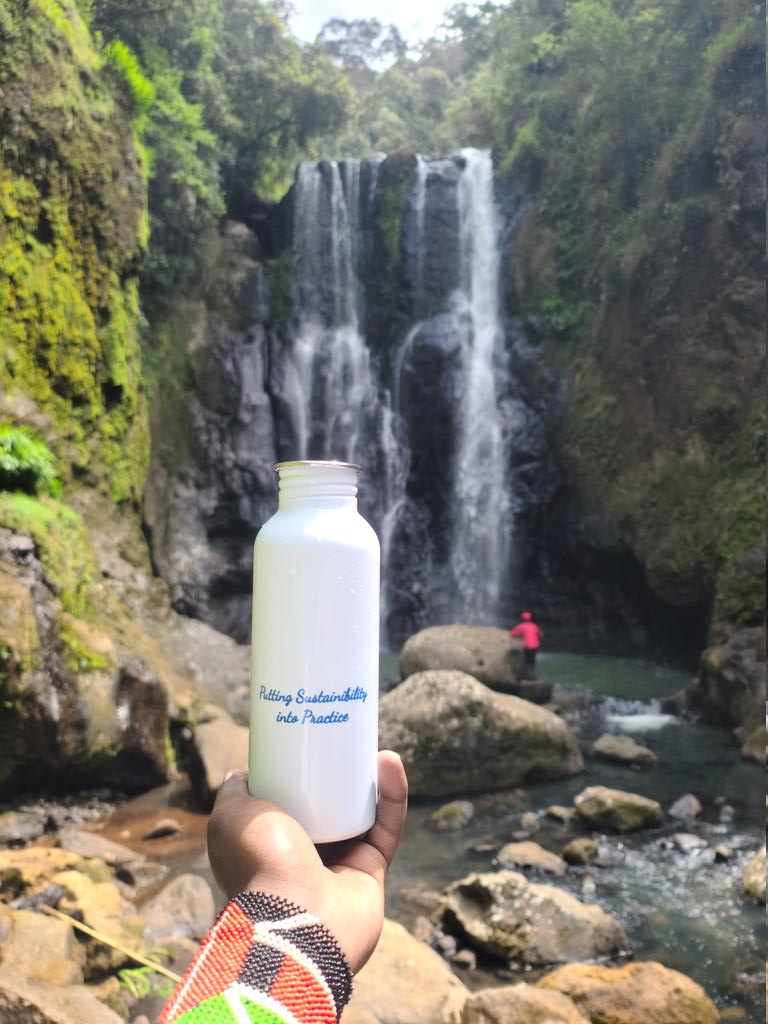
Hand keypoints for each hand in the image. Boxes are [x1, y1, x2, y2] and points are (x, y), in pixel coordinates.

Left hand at [207, 750, 407, 972]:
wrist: (297, 917)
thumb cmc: (259, 862)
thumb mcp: (231, 815)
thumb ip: (234, 792)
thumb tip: (241, 772)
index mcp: (269, 844)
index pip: (287, 802)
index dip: (298, 771)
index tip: (308, 741)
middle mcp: (304, 856)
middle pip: (327, 804)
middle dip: (338, 772)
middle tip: (343, 739)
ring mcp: (339, 864)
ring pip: (360, 812)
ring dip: (370, 779)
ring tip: (369, 745)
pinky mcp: (372, 871)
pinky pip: (386, 827)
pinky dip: (393, 795)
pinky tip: (390, 762)